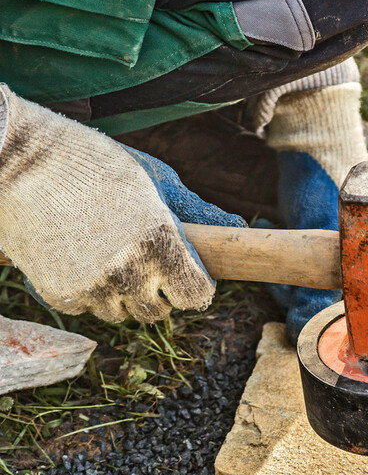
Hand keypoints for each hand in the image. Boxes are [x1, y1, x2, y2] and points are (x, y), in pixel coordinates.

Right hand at [0, 86, 244, 322]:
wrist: (16, 160)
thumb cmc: (95, 163)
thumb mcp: (155, 179)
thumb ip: (197, 212)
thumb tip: (239, 229)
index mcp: (160, 242)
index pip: (197, 296)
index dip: (194, 285)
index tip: (187, 273)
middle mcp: (129, 272)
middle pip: (158, 312)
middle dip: (158, 292)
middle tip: (144, 261)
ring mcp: (93, 287)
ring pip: (123, 314)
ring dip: (123, 294)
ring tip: (108, 254)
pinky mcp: (60, 295)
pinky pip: (88, 308)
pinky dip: (88, 291)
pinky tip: (79, 257)